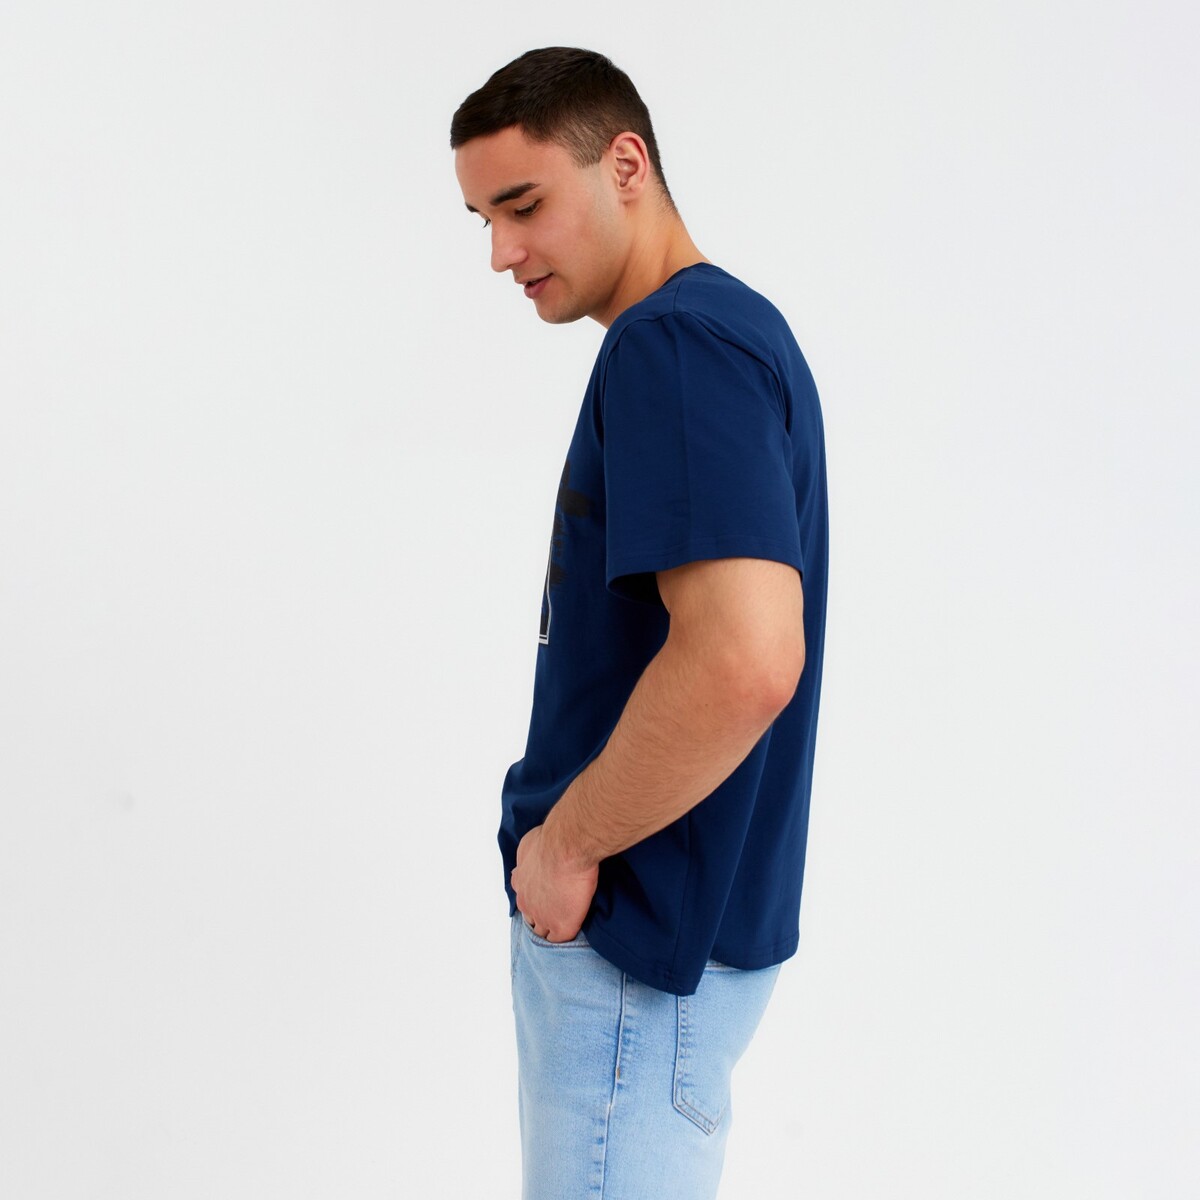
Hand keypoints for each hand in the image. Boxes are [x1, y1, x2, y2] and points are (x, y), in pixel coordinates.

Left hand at [511, 824, 598, 941]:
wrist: (565, 849)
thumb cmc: (549, 841)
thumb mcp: (528, 844)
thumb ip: (527, 856)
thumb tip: (529, 858)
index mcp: (520, 883)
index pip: (524, 899)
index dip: (535, 900)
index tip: (545, 897)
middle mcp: (527, 902)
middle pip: (531, 918)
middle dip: (540, 916)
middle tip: (556, 911)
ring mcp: (542, 917)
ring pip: (543, 932)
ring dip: (552, 928)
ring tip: (566, 924)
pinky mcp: (561, 926)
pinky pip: (560, 940)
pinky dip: (566, 936)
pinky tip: (576, 929)